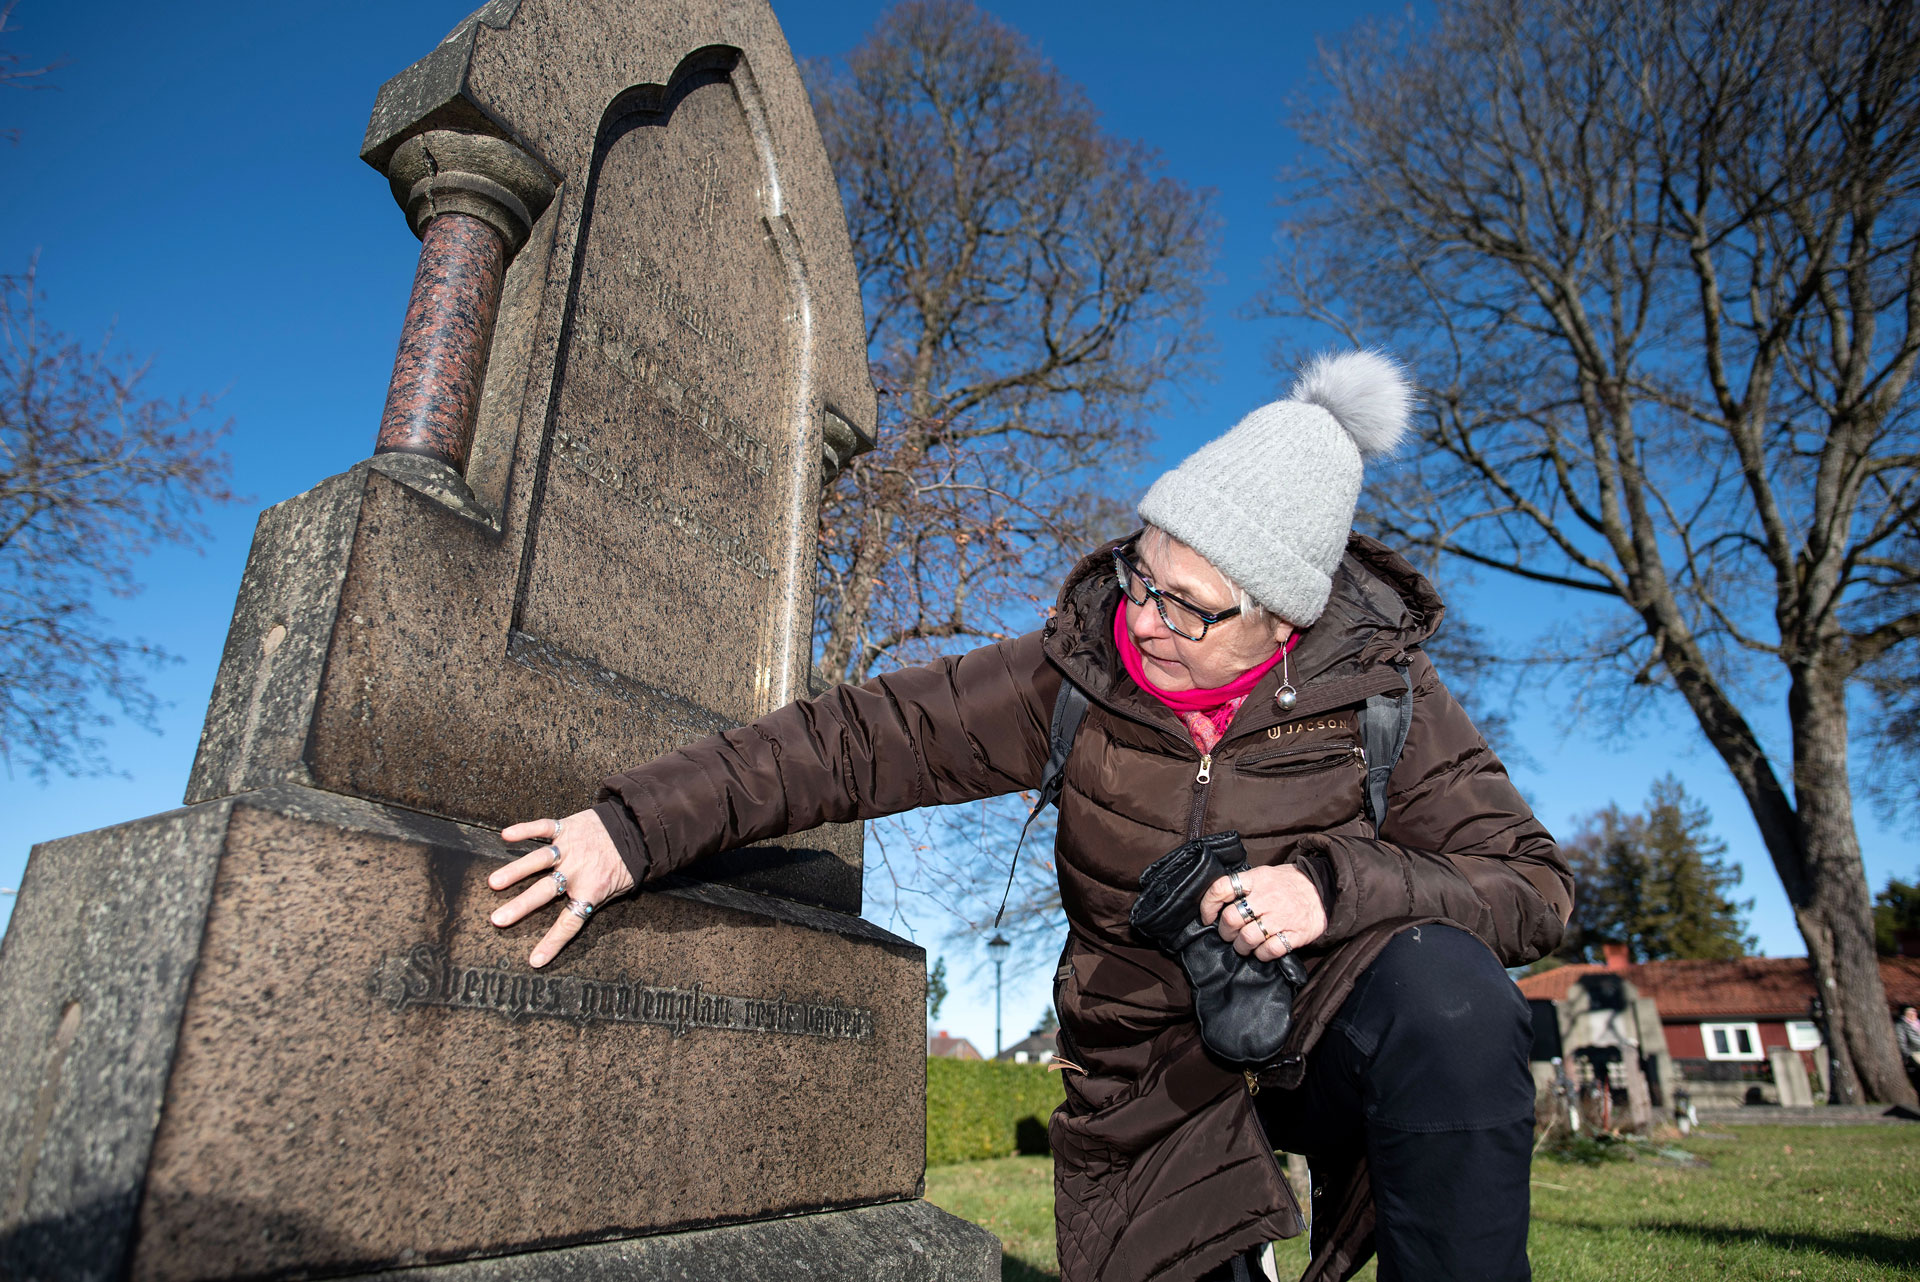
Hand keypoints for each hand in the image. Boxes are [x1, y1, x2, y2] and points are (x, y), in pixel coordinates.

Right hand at [489, 809, 633, 967]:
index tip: (535, 959)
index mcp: (592, 891)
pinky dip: (525, 829)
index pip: (569, 922)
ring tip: (494, 882)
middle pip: (545, 892)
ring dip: (516, 871)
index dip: (552, 942)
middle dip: (520, 906)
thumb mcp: (620, 890)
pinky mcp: (567, 827)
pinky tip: (506, 835)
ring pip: (539, 860)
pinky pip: (544, 827)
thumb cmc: (628, 862)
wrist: (639, 828)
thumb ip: (596, 901)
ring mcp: (570, 848)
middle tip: (497, 919)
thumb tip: (578, 914)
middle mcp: (577, 871)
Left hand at [1198, 863, 1326, 961]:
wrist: (1325, 890)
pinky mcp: (1295, 934)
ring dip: (1241, 946)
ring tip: (1244, 946)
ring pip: (1247, 938)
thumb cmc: (1290, 884)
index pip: (1222, 888)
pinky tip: (1262, 950)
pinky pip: (1269, 950)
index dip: (1208, 905)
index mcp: (1257, 879)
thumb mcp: (1266, 874)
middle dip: (1225, 932)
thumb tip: (1218, 903)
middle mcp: (1267, 897)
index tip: (1207, 917)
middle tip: (1229, 935)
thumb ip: (1245, 885)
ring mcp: (1281, 916)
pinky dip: (1261, 954)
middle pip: (1231, 918)